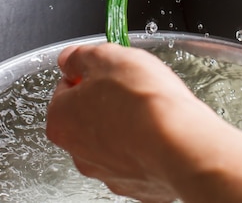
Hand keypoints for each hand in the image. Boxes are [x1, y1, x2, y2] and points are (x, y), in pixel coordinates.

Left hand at [46, 42, 219, 202]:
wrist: (179, 141)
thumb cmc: (140, 99)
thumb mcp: (104, 57)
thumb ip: (79, 56)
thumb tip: (70, 59)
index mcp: (62, 119)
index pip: (65, 88)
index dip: (88, 73)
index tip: (105, 68)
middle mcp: (78, 152)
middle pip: (87, 116)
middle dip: (106, 100)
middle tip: (129, 85)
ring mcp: (107, 172)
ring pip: (111, 139)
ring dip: (125, 123)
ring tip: (149, 108)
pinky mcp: (136, 185)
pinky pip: (136, 158)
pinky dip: (145, 145)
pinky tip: (159, 130)